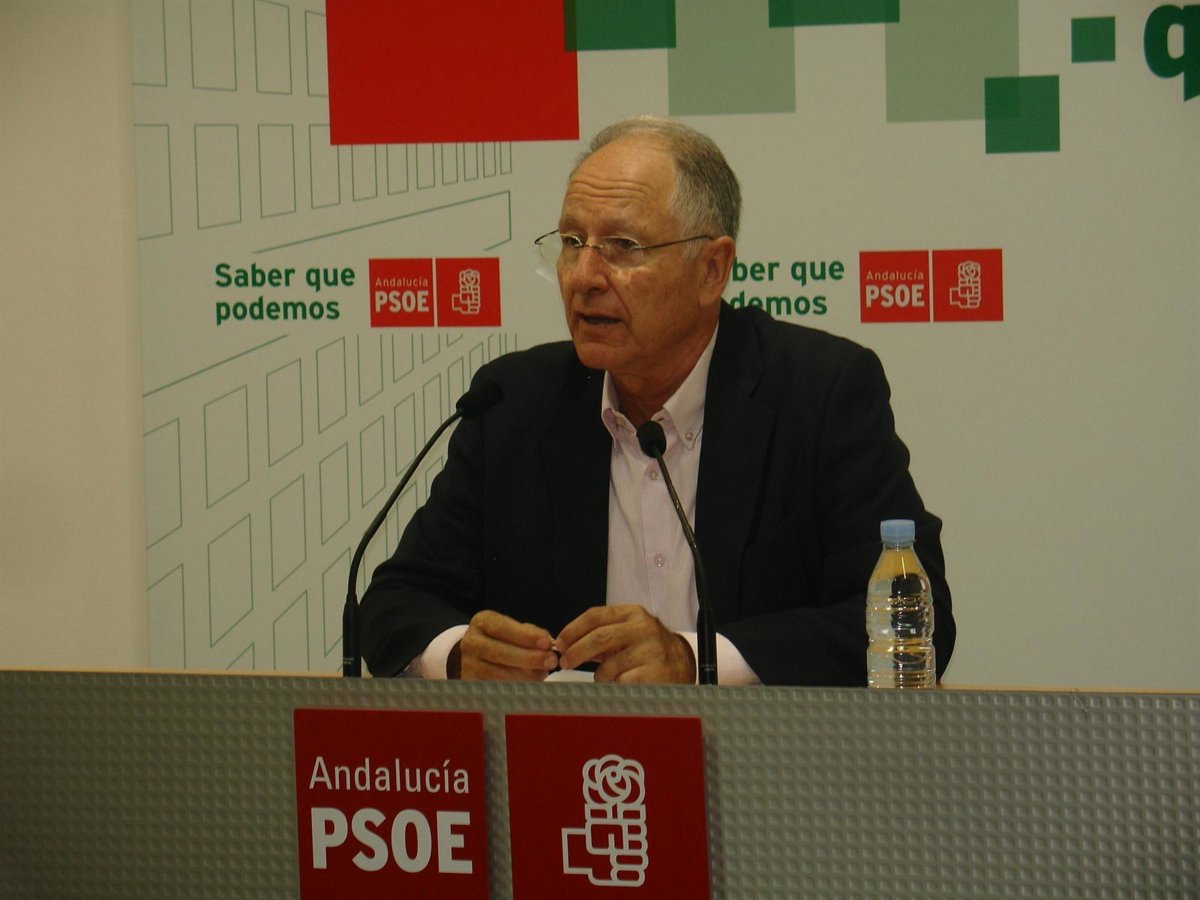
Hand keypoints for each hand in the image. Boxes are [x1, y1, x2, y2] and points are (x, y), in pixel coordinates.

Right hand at [452, 610, 558, 680]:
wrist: (475, 655)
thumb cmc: (500, 639)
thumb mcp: (512, 628)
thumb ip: (529, 633)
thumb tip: (547, 643)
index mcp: (482, 622)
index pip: (502, 627)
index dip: (525, 636)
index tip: (546, 643)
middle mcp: (471, 641)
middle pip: (499, 652)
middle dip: (529, 658)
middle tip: (550, 661)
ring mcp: (468, 664)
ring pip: (497, 673)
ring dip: (524, 675)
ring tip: (542, 673)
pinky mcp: (471, 683)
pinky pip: (495, 687)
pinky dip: (515, 686)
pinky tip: (529, 683)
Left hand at [555, 605, 695, 683]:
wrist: (680, 664)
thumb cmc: (646, 648)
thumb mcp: (625, 634)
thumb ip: (599, 635)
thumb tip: (564, 644)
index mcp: (632, 613)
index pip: (594, 616)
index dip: (572, 630)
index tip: (559, 643)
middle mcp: (643, 628)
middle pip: (599, 637)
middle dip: (576, 652)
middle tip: (565, 663)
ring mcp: (651, 650)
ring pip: (609, 665)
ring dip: (599, 675)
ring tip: (604, 677)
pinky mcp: (655, 673)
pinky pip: (622, 682)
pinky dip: (615, 685)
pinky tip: (620, 684)